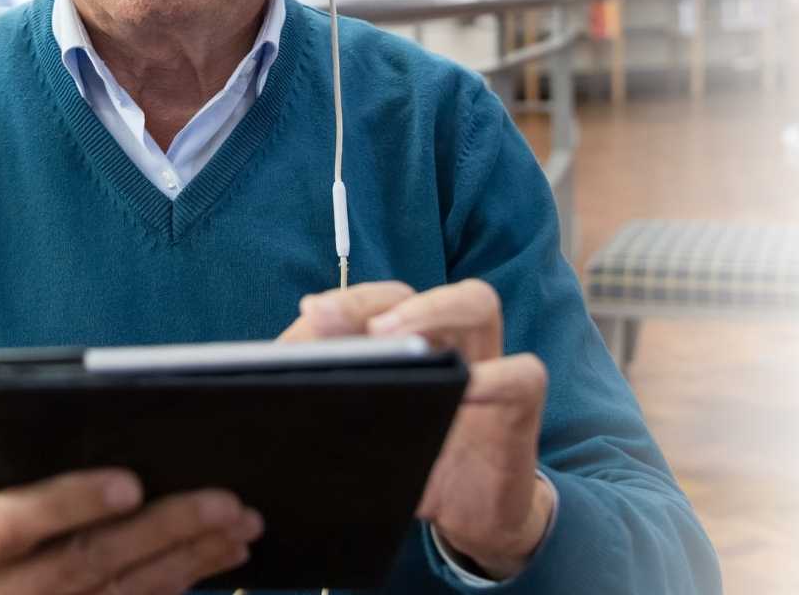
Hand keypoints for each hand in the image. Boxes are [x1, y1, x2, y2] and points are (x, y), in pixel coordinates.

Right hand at [0, 436, 263, 594]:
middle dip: (162, 532)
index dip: (70, 504)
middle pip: (85, 565)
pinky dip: (179, 582)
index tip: (131, 482)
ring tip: (241, 524)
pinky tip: (220, 555)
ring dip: (188, 560)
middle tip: (225, 502)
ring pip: (119, 594)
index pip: (11, 526)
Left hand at [281, 281, 553, 579]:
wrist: (467, 518)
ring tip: (394, 337)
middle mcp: (449, 340)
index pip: (381, 299)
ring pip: (478, 303)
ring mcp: (488, 366)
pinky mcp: (518, 408)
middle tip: (345, 324)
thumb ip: (328, 393)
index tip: (312, 312)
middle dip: (383, 299)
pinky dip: (495, 378)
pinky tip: (464, 392)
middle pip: (405, 280)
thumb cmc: (408, 464)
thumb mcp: (361, 431)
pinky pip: (522, 374)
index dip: (349, 301)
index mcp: (409, 340)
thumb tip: (277, 377)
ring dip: (435, 310)